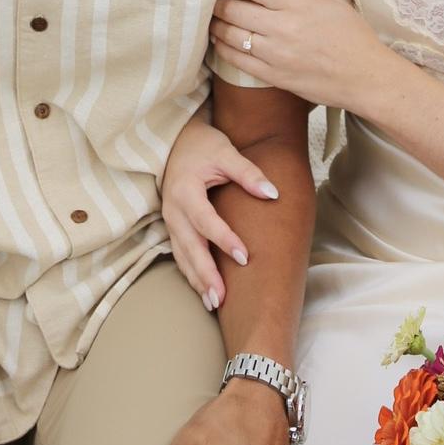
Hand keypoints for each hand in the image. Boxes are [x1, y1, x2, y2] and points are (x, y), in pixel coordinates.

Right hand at [163, 114, 279, 309]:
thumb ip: (248, 173)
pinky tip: (204, 292)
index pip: (205, 220)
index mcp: (185, 190)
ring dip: (197, 280)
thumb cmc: (203, 146)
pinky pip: (179, 255)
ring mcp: (170, 220)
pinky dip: (190, 274)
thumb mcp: (226, 152)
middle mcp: (173, 209)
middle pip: (190, 247)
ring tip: (214, 303)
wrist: (177, 140)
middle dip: (205, 274)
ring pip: (182, 256)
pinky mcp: (172, 227)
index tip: (244, 258)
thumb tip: (273, 194)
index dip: (224, 239)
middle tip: (223, 298)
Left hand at [211, 0, 387, 111]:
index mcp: (297, 5)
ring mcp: (276, 55)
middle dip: (217, 3)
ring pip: (232, 36)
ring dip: (216, 26)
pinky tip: (219, 42)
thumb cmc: (353, 36)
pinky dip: (223, 50)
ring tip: (209, 19)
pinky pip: (238, 62)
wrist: (366, 78)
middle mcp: (283, 28)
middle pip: (235, 10)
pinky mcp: (274, 77)